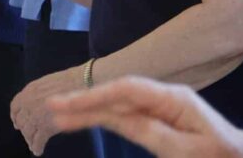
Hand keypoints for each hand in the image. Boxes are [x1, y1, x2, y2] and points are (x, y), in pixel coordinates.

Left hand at [12, 67, 80, 155]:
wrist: (80, 85)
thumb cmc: (68, 81)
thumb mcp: (46, 82)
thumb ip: (37, 93)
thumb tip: (37, 102)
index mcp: (28, 92)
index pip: (15, 107)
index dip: (15, 116)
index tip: (16, 122)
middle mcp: (28, 104)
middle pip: (21, 121)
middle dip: (24, 129)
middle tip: (27, 134)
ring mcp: (36, 117)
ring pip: (28, 133)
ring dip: (29, 140)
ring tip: (32, 145)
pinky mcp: (46, 128)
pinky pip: (38, 141)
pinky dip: (37, 147)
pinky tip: (38, 151)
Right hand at [46, 77, 242, 157]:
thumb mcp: (189, 151)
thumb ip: (154, 133)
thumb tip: (119, 118)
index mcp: (172, 99)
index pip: (125, 91)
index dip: (94, 96)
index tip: (68, 104)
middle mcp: (164, 96)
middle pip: (117, 94)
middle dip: (85, 100)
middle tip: (52, 107)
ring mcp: (162, 106)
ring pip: (119, 103)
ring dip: (90, 108)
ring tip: (60, 114)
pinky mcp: (161, 118)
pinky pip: (127, 114)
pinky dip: (105, 115)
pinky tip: (88, 117)